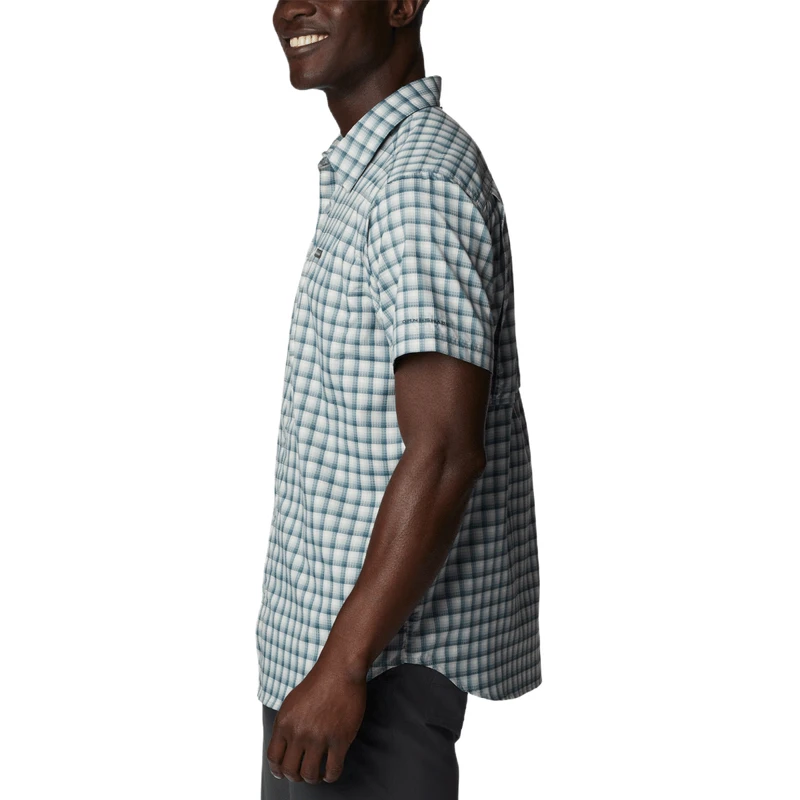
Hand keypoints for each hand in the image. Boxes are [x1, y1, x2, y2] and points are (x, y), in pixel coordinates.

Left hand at [265, 658, 366, 784]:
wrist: (340, 670)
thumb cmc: (317, 684)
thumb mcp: (291, 702)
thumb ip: (285, 726)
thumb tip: (282, 749)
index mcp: (284, 723)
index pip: (274, 758)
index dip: (278, 770)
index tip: (284, 773)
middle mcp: (299, 733)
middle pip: (290, 771)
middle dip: (296, 776)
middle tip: (303, 773)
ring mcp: (319, 737)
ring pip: (310, 775)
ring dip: (313, 778)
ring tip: (318, 774)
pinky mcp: (339, 739)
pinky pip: (333, 770)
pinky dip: (331, 776)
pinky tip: (331, 771)